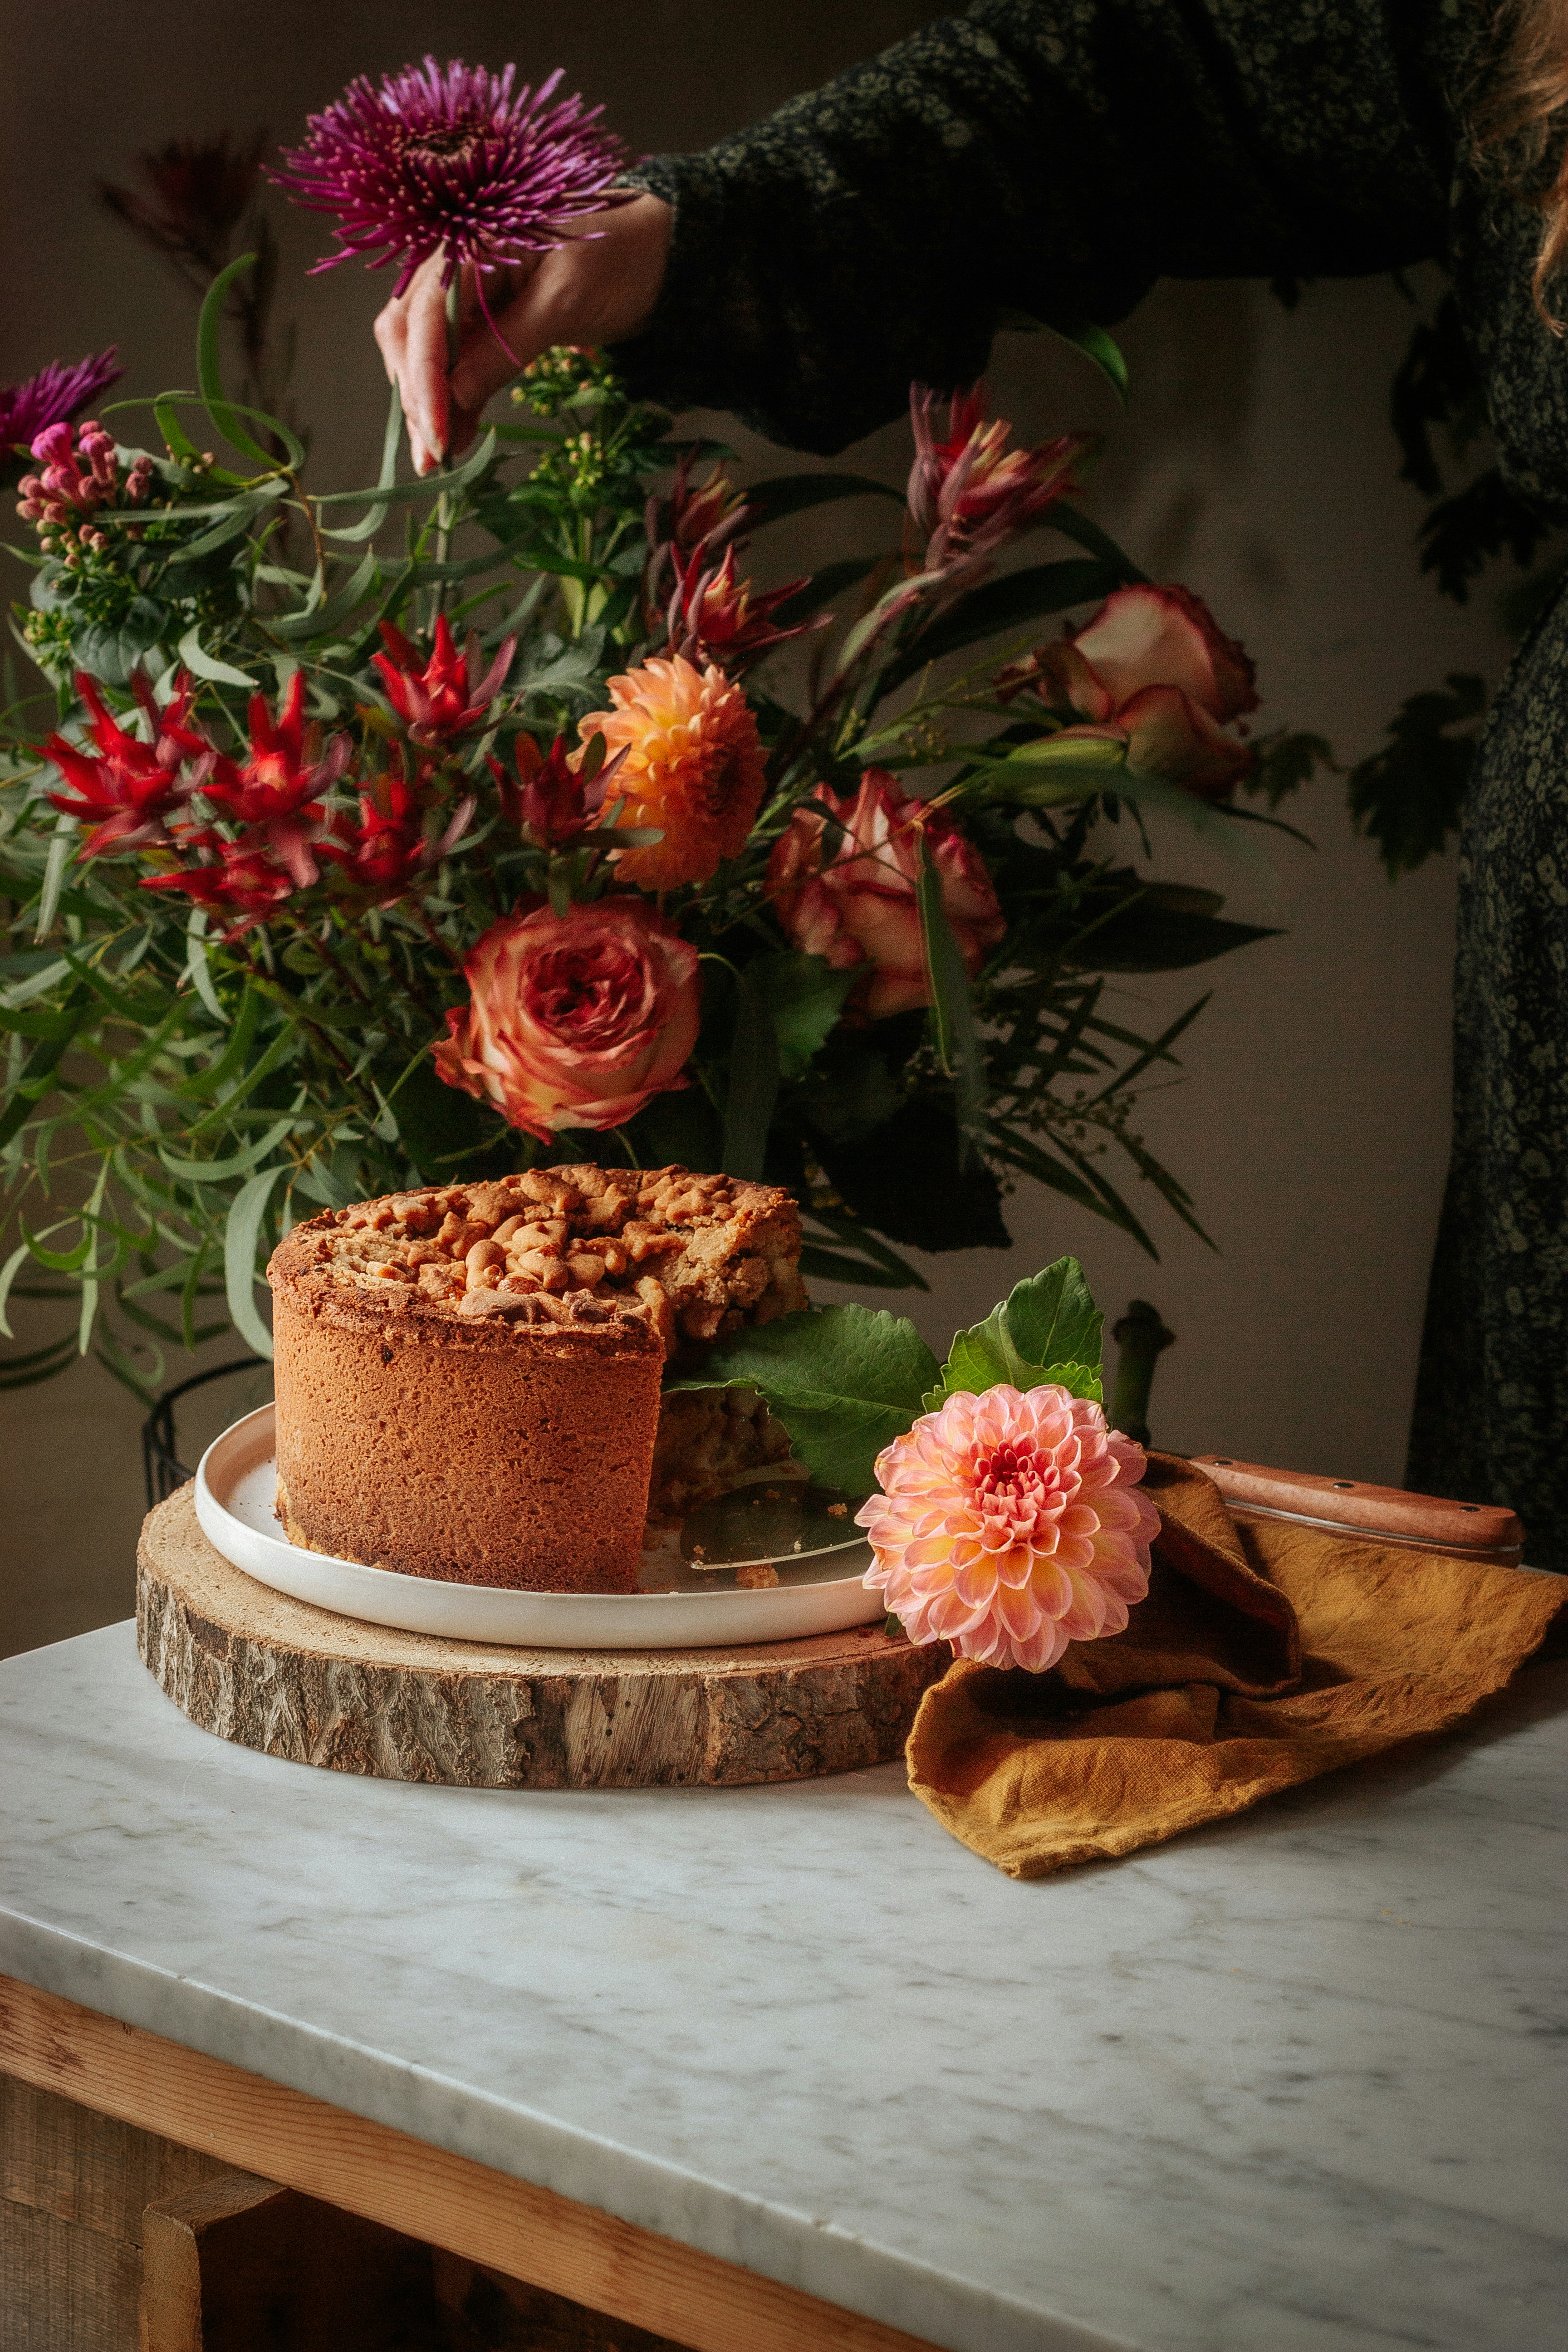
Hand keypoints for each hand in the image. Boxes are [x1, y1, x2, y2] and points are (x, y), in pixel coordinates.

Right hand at [373, 195, 672, 474]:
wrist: (653, 256)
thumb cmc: (615, 260)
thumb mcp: (564, 302)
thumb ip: (506, 344)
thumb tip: (454, 395)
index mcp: (470, 248)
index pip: (425, 317)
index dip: (424, 378)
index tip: (437, 434)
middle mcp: (457, 270)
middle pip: (410, 335)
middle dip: (416, 397)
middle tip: (432, 457)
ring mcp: (469, 299)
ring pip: (425, 355)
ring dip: (428, 406)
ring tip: (440, 459)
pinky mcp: (486, 326)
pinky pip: (456, 365)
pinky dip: (452, 401)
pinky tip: (456, 436)